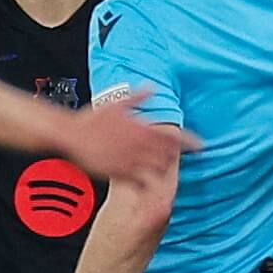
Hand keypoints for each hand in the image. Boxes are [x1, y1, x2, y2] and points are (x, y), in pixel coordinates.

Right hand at [57, 94, 195, 189]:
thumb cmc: (92, 119)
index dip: (189, 142)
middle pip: (167, 155)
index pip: (172, 136)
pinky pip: (139, 181)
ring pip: (156, 170)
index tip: (201, 146)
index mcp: (141, 128)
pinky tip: (150, 185)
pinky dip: (148, 183)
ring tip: (166, 172)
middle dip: (174, 158)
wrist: (71, 134)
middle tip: (179, 159)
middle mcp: (137, 146)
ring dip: (163, 171)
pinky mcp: (118, 172)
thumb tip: (152, 87)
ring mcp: (129, 160)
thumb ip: (138, 96)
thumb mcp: (117, 103)